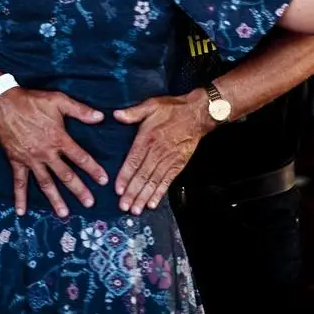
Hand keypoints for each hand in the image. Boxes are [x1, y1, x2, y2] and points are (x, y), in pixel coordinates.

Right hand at [0, 88, 108, 217]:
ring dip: (55, 199)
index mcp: (58, 138)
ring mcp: (31, 159)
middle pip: (65, 175)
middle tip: (90, 203)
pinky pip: (18, 182)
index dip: (93, 169)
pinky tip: (21, 211)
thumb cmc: (32, 101)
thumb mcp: (58, 100)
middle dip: (79, 190)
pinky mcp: (16, 161)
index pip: (80, 157)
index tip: (103, 181)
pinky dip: (20, 197)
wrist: (3, 104)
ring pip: (45, 183)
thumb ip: (80, 110)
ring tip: (64, 214)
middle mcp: (46, 153)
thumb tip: (101, 117)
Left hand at [113, 92, 209, 214]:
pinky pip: (167, 181)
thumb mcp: (151, 105)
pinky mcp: (178, 164)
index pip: (133, 161)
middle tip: (123, 206)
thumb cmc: (173, 109)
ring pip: (154, 181)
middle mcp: (157, 152)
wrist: (198, 114)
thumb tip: (116, 115)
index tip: (118, 190)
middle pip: (142, 176)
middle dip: (132, 193)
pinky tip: (152, 203)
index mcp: (147, 138)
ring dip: (143, 196)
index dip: (125, 176)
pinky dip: (159, 193)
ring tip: (135, 209)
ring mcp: (168, 160)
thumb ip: (133, 112)